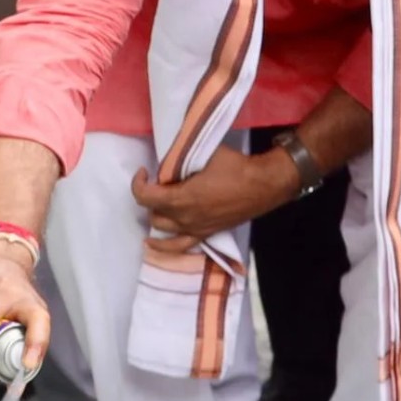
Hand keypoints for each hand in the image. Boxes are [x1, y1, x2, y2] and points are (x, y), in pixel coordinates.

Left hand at [135, 141, 302, 241]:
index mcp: (181, 198)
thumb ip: (182, 157)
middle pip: (152, 213)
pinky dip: (165, 245)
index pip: (144, 196)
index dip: (138, 182)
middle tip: (158, 182)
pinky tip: (156, 243)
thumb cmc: (235, 167)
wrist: (262, 185)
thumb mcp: (205, 154)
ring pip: (162, 231)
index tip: (144, 171)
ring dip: (156, 217)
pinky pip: (179, 246)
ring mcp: (195, 229)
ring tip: (155, 208)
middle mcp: (185, 218)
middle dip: (149, 197)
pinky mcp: (206, 234)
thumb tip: (168, 158)